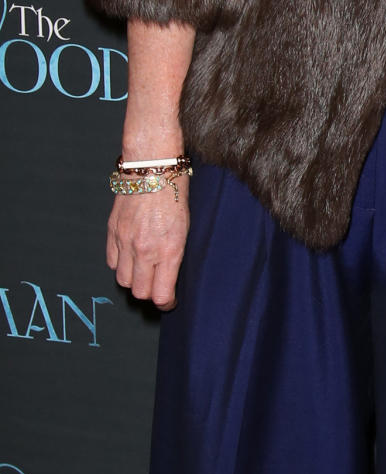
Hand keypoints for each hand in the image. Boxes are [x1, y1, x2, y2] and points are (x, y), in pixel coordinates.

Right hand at [107, 185, 189, 309]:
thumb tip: (168, 277)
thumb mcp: (185, 230)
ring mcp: (125, 242)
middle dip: (149, 294)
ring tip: (143, 271)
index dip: (166, 303)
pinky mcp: (112, 232)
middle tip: (157, 286)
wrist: (152, 169)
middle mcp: (144, 251)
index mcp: (168, 251)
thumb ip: (174, 256)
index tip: (169, 301)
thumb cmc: (175, 196)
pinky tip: (130, 257)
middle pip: (140, 292)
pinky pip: (112, 262)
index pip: (161, 294)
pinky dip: (120, 265)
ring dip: (133, 280)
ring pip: (123, 280)